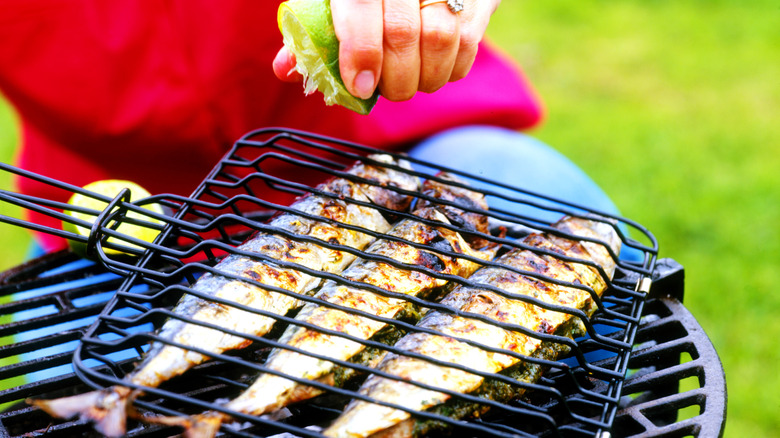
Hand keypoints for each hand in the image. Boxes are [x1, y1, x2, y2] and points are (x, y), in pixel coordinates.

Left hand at [273, 0, 500, 101]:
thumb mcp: (334, 2)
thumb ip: (311, 34)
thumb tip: (286, 70)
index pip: (362, 11)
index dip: (361, 54)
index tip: (361, 87)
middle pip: (404, 33)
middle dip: (393, 78)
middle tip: (385, 90)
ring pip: (442, 41)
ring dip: (423, 78)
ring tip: (408, 82)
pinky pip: (469, 44)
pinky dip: (450, 70)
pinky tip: (433, 69)